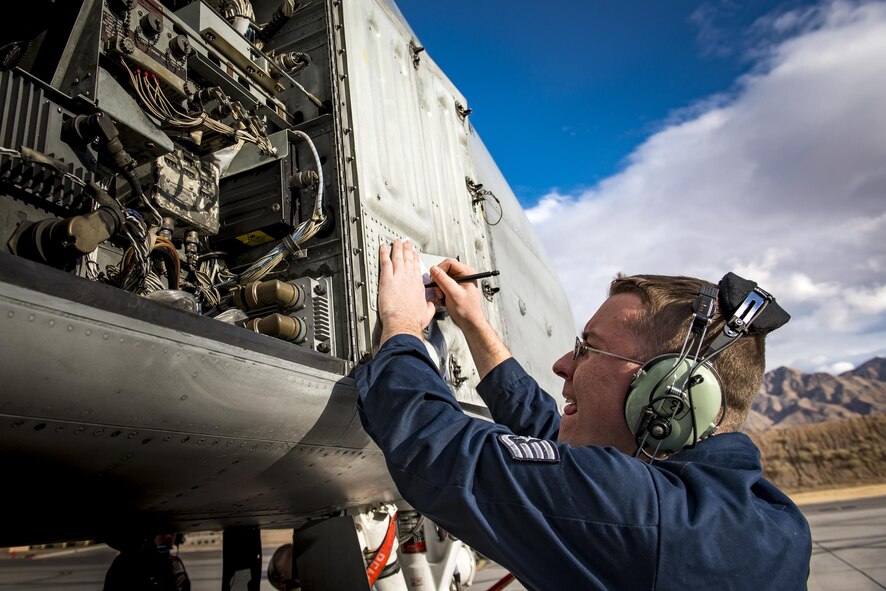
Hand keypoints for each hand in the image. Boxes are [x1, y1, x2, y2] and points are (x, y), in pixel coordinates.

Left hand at [378, 240, 435, 343]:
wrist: (404, 323)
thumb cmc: (413, 320)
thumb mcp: (427, 313)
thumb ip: (429, 306)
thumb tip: (430, 306)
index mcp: (418, 285)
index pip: (417, 268)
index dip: (416, 259)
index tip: (415, 253)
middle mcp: (409, 278)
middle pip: (408, 259)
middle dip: (407, 249)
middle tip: (406, 243)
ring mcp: (398, 277)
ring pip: (397, 257)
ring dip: (397, 248)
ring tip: (396, 241)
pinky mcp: (387, 279)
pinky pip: (385, 262)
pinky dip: (383, 253)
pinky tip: (382, 248)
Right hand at [430, 259, 510, 377]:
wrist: (469, 322)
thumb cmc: (467, 310)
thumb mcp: (454, 294)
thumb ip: (443, 280)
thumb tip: (434, 269)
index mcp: (467, 273)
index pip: (449, 263)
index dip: (440, 270)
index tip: (435, 279)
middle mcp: (463, 275)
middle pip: (444, 270)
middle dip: (439, 281)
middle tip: (439, 291)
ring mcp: (458, 281)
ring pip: (442, 277)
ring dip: (438, 287)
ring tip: (442, 296)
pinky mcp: (454, 287)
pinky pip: (442, 284)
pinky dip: (440, 291)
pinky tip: (443, 298)